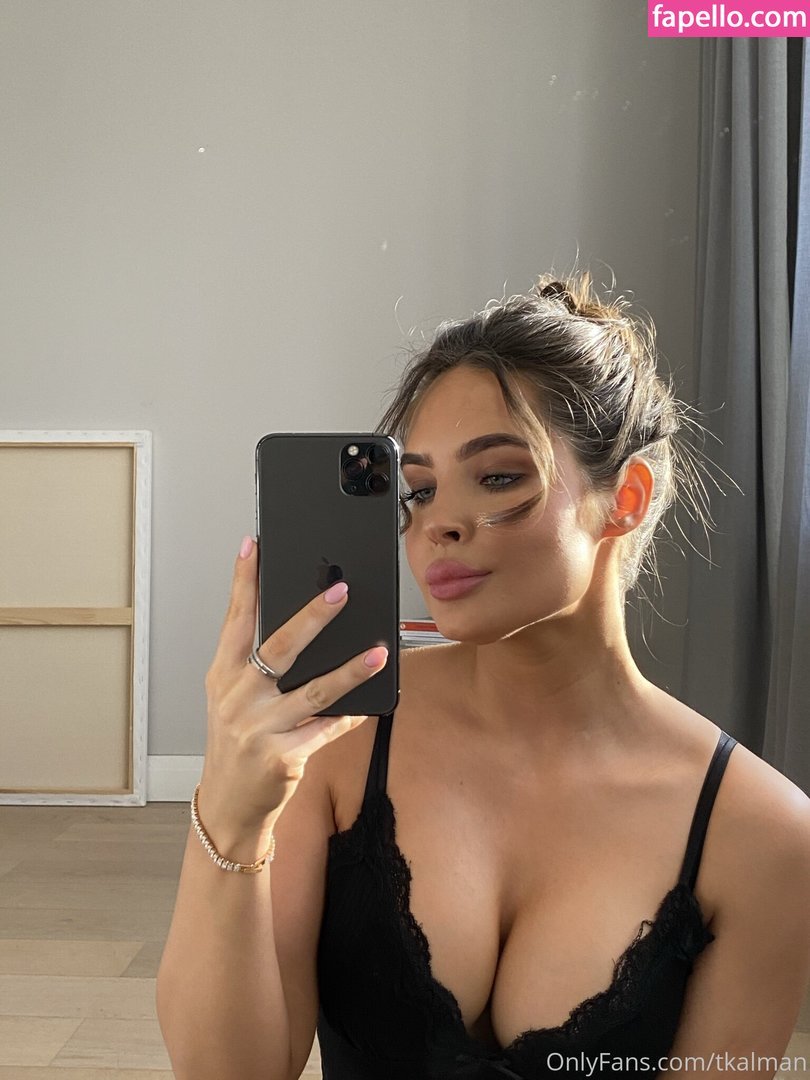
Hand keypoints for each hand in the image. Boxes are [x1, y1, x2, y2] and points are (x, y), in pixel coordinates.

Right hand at [197, 536, 387, 859]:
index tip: (254, 546)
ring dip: (350, 671)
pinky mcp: (282, 758)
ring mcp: (258, 729)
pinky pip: (327, 729)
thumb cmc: (236, 742)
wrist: (228, 804)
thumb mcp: (232, 697)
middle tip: (341, 591)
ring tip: (378, 652)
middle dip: (312, 617)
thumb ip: (255, 663)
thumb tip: (302, 623)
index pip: (235, 619)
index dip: (245, 582)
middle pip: (279, 648)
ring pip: (313, 691)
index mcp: (223, 675)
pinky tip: (373, 703)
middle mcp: (237, 698)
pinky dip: (351, 715)